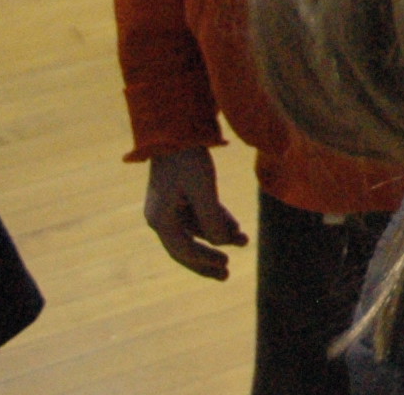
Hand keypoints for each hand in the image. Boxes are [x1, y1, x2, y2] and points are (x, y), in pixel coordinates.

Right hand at [143, 148, 244, 279]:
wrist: (176, 129)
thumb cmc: (188, 159)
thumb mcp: (204, 189)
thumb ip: (212, 219)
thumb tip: (223, 243)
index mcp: (160, 220)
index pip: (183, 250)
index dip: (205, 261)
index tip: (226, 266)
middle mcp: (161, 217)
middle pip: (185, 248)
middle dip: (207, 260)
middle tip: (226, 275)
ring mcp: (169, 206)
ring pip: (195, 230)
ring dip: (218, 236)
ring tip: (243, 241)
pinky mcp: (179, 194)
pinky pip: (198, 215)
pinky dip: (215, 221)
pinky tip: (235, 226)